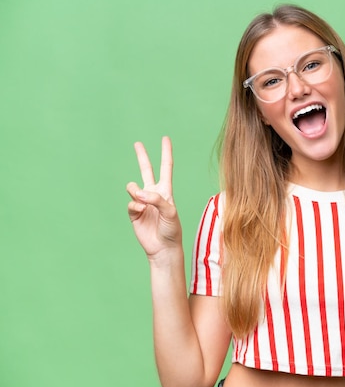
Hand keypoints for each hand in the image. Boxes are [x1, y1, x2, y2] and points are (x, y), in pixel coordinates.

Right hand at [126, 136, 182, 259]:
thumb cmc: (172, 229)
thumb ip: (156, 199)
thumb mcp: (170, 212)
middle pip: (146, 170)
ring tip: (142, 201)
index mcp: (166, 191)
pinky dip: (134, 206)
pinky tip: (140, 211)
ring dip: (136, 191)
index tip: (165, 139)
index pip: (166, 168)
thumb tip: (139, 192)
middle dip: (142, 157)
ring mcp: (142, 203)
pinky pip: (130, 203)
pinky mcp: (134, 213)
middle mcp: (153, 194)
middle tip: (137, 143)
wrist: (163, 247)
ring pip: (133, 187)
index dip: (166, 153)